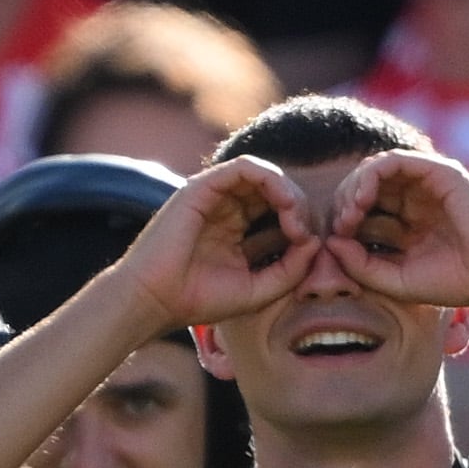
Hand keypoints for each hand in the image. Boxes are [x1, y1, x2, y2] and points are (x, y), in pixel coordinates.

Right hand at [125, 159, 319, 332]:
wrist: (153, 300)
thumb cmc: (198, 300)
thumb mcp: (257, 290)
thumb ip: (290, 269)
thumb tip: (315, 242)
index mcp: (237, 232)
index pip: (280, 215)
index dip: (302, 225)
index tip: (308, 248)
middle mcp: (227, 210)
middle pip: (276, 194)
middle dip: (299, 208)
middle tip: (305, 233)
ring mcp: (215, 197)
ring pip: (265, 176)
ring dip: (288, 193)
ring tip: (296, 219)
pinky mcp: (203, 186)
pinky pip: (245, 167)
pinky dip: (270, 178)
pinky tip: (284, 201)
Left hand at [321, 149, 468, 312]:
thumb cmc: (453, 283)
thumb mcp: (395, 280)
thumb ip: (360, 264)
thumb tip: (330, 242)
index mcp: (406, 223)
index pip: (362, 209)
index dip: (342, 220)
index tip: (336, 242)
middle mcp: (415, 199)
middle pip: (364, 187)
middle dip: (344, 202)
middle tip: (341, 226)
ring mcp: (426, 183)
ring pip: (375, 170)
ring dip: (354, 188)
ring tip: (351, 214)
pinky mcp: (438, 171)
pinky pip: (394, 160)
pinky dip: (372, 175)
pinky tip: (364, 199)